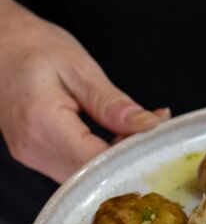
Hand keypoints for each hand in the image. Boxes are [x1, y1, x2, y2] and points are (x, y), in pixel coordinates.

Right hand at [0, 0, 169, 183]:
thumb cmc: (32, 46)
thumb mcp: (79, 68)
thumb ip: (112, 104)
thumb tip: (147, 126)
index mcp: (44, 126)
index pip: (99, 162)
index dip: (132, 156)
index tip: (155, 139)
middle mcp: (35, 150)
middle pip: (94, 176)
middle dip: (128, 159)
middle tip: (150, 131)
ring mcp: (33, 156)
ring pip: (87, 177)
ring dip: (115, 158)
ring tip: (133, 129)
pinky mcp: (36, 155)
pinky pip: (76, 168)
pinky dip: (100, 156)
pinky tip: (114, 135)